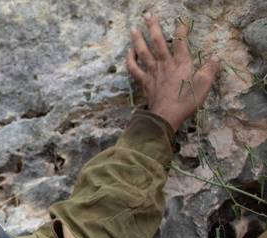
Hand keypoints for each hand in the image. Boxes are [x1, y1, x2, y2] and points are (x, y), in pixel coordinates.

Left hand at [126, 13, 220, 130]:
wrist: (166, 116)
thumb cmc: (186, 101)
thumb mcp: (204, 86)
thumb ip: (210, 70)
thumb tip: (216, 58)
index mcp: (180, 63)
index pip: (180, 41)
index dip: (181, 30)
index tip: (181, 20)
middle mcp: (164, 64)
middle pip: (157, 41)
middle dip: (152, 27)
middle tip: (148, 14)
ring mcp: (152, 72)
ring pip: (142, 52)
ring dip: (137, 39)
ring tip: (133, 28)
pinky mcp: (144, 82)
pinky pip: (134, 68)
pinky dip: (130, 59)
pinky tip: (128, 52)